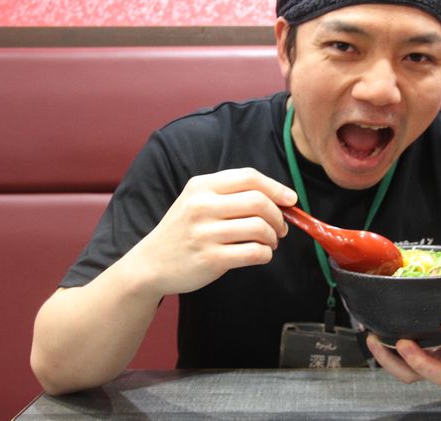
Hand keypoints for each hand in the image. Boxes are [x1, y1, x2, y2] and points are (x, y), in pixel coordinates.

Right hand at [124, 167, 297, 297]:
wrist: (150, 264)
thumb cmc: (182, 231)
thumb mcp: (197, 201)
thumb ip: (230, 194)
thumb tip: (279, 197)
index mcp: (201, 186)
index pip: (249, 177)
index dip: (276, 187)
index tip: (290, 199)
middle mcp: (202, 206)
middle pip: (259, 201)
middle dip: (278, 215)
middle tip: (281, 227)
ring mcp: (205, 233)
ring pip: (260, 228)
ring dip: (273, 237)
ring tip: (270, 242)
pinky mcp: (210, 259)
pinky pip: (254, 252)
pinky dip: (266, 254)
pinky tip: (261, 255)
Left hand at [366, 231, 440, 384]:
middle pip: (439, 373)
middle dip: (420, 360)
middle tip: (403, 342)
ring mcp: (439, 363)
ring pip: (416, 376)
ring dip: (393, 363)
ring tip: (375, 340)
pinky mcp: (424, 365)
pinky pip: (405, 370)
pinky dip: (387, 359)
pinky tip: (372, 339)